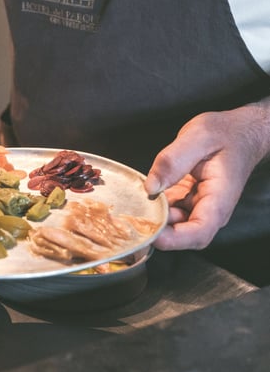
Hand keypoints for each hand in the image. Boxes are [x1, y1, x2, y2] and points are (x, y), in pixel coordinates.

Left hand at [145, 102, 269, 250]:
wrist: (238, 132)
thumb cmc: (226, 134)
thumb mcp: (198, 136)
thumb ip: (173, 160)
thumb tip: (151, 186)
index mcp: (219, 199)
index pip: (199, 232)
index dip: (174, 239)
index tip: (151, 233)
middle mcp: (209, 209)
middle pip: (182, 236)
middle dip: (156, 230)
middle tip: (132, 217)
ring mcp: (195, 207)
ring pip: (171, 226)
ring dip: (151, 219)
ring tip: (133, 205)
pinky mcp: (184, 201)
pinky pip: (166, 212)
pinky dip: (152, 208)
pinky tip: (140, 197)